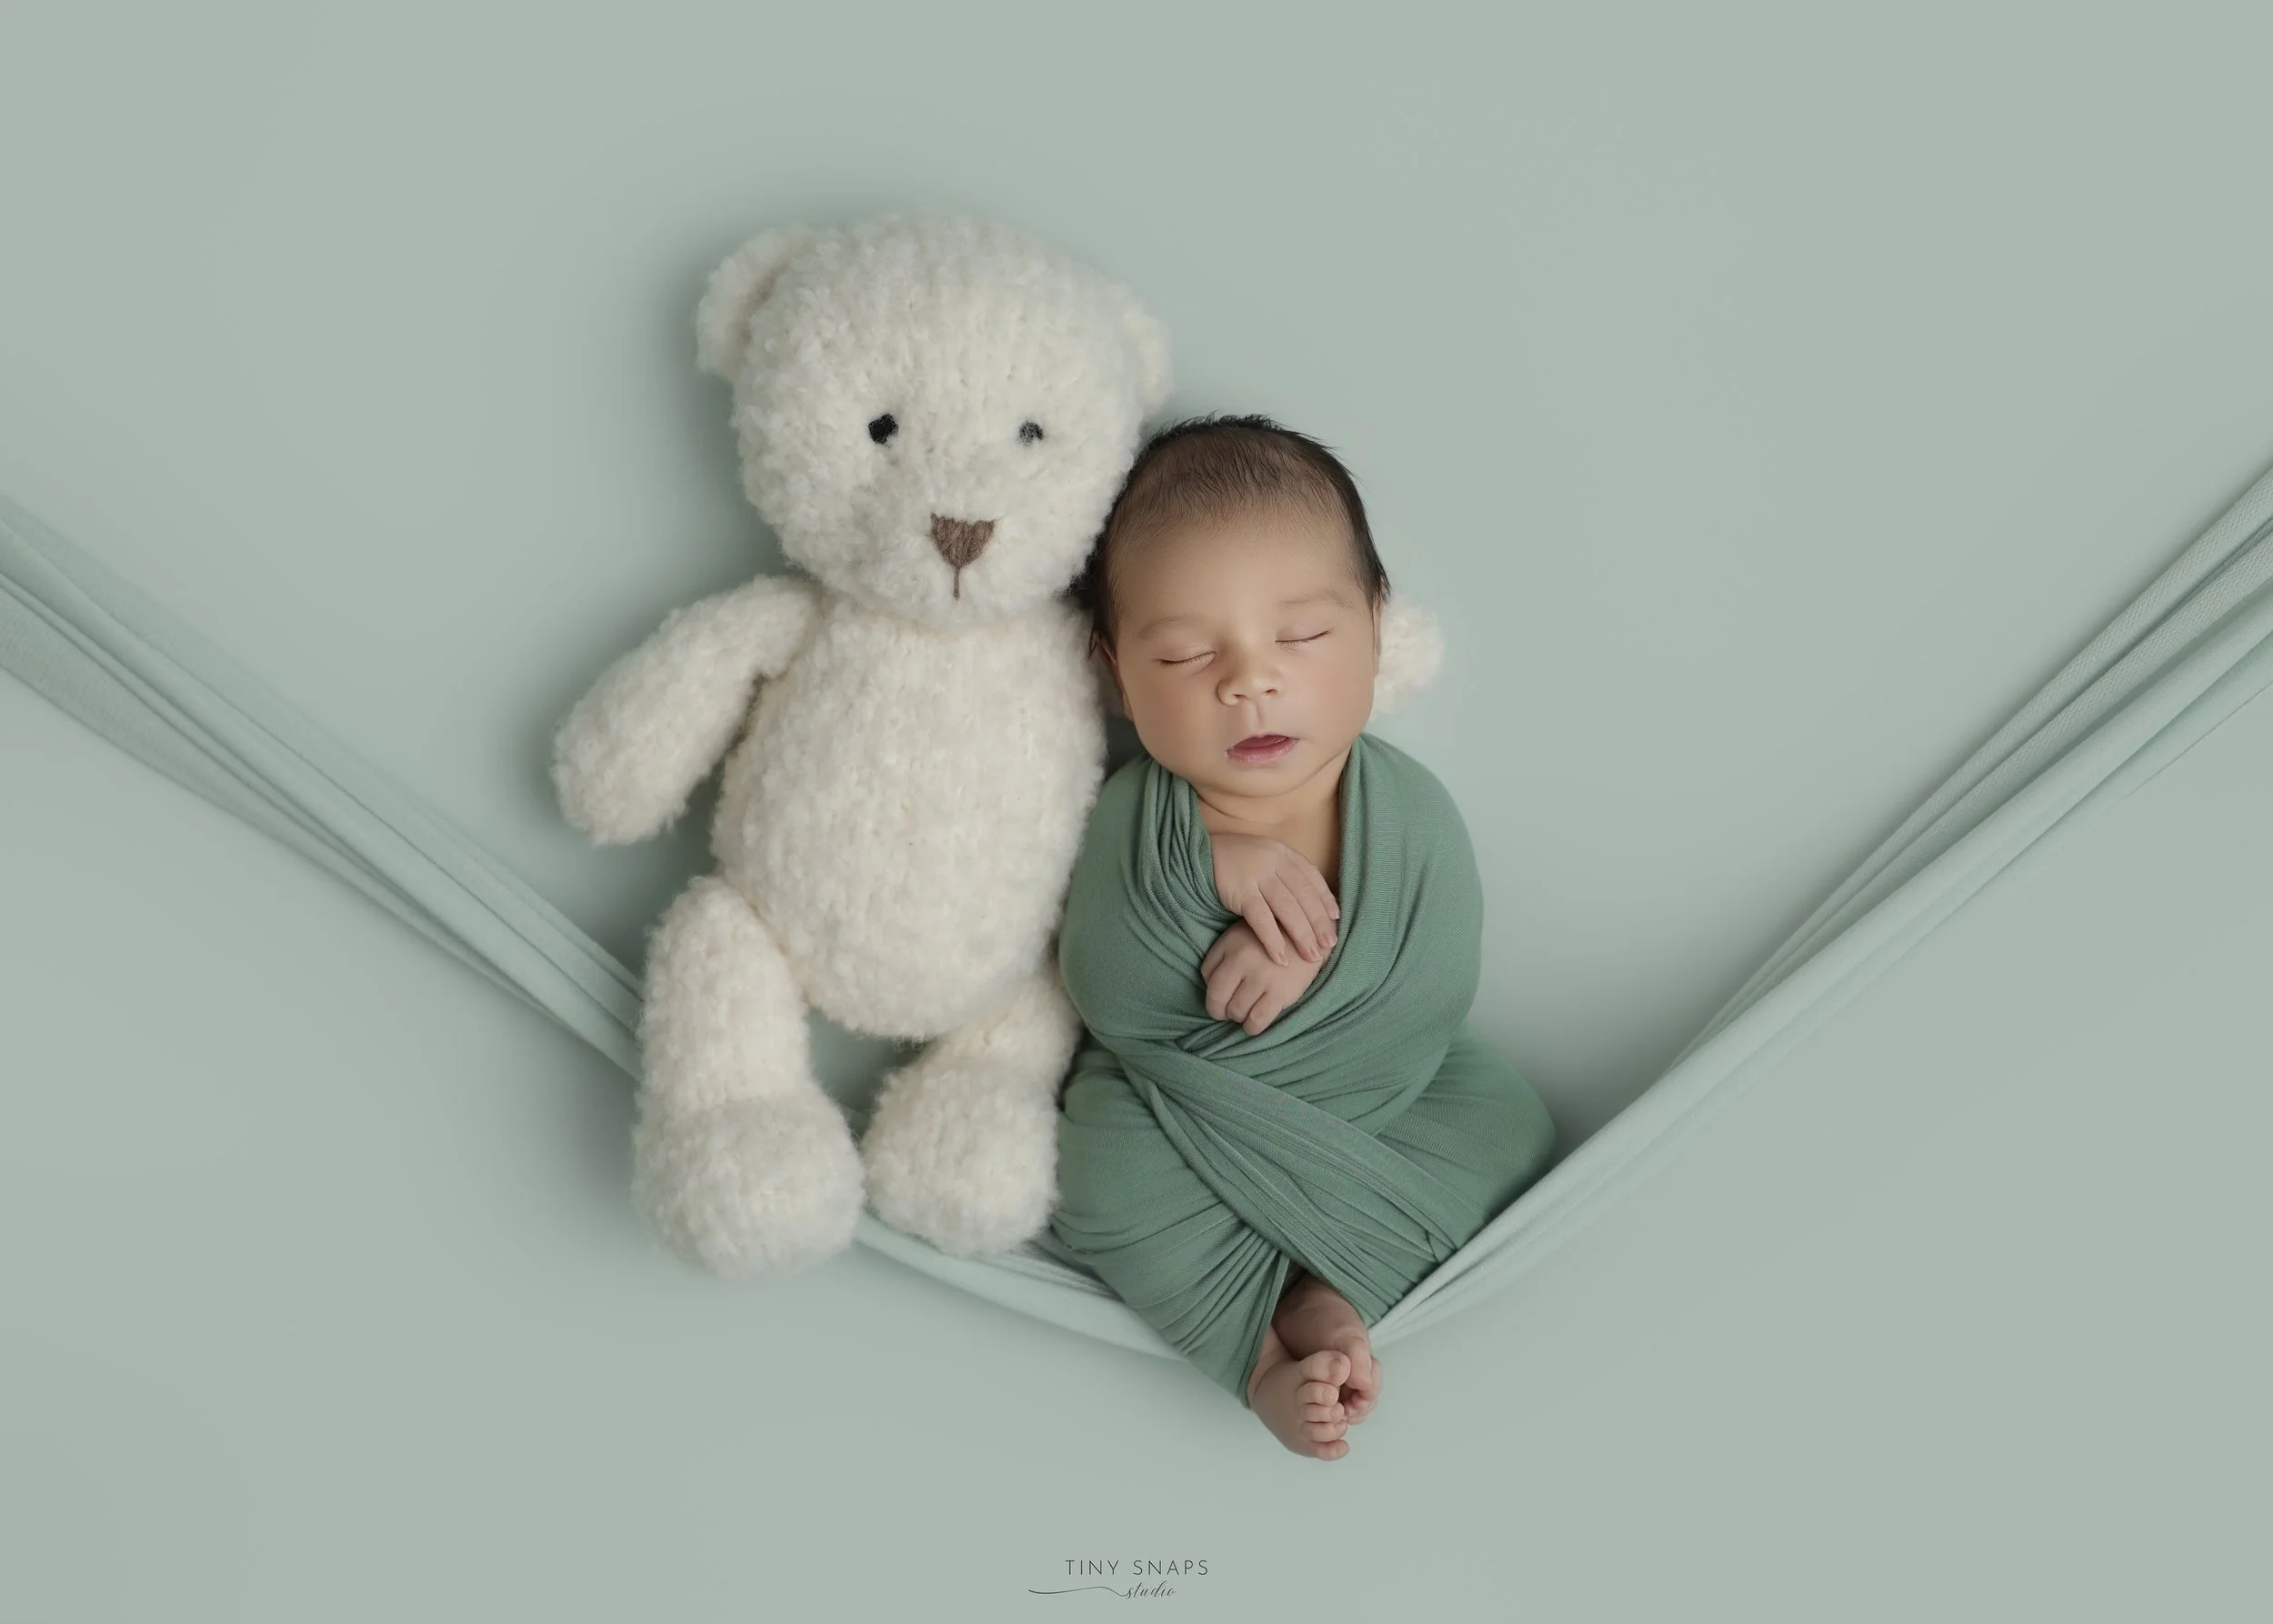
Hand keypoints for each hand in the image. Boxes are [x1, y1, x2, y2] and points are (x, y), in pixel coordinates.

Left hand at [1202, 919, 1325, 1035]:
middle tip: (1227, 1013)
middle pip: (1216, 997)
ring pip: (1235, 1011)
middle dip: (1218, 1010)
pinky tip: (1254, 1024)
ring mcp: (1261, 978)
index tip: (1220, 997)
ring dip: (1237, 1017)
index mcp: (1231, 945)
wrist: (1312, 936)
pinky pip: (1256, 1020)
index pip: (1206, 975)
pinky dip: (1251, 1027)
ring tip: (1244, 1014)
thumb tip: (1209, 982)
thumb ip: (1224, 953)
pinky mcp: (1280, 992)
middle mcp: (1242, 961)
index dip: (1211, 990)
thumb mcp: (1243, 934)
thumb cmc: (1274, 938)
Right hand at [1208, 832, 1339, 966]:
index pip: (1312, 878)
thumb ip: (1286, 874)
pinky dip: (1273, 940)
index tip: (1336, 920)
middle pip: (1303, 896)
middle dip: (1318, 923)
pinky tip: (1281, 958)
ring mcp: (1257, 875)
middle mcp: (1274, 862)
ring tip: (1311, 956)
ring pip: (1287, 908)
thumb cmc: (1237, 861)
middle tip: (1329, 946)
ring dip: (1302, 935)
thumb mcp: (1266, 858)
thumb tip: (1312, 903)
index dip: (1325, 900)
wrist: (1200, 854)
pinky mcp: (1240, 891)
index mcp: (1284, 854)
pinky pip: (1261, 919)